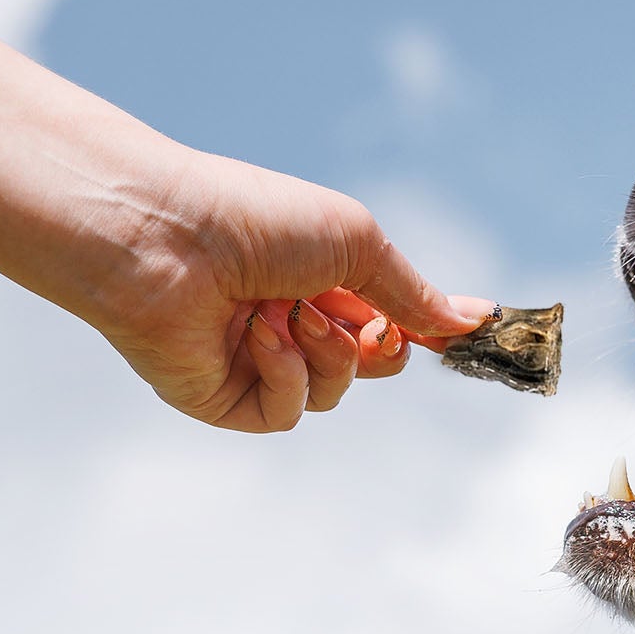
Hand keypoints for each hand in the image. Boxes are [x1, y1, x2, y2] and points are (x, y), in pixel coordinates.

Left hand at [96, 151, 496, 432]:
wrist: (163, 238)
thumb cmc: (254, 221)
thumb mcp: (356, 242)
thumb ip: (412, 290)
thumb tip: (471, 320)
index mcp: (315, 275)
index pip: (386, 318)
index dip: (421, 329)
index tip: (462, 334)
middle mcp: (288, 319)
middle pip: (368, 365)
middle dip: (377, 348)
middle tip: (366, 324)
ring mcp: (256, 362)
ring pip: (332, 392)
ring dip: (325, 354)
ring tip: (286, 312)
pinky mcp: (225, 399)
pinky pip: (287, 412)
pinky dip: (285, 375)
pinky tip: (257, 336)